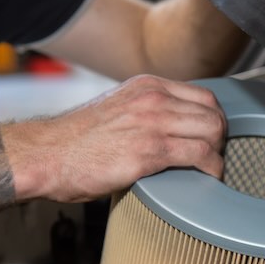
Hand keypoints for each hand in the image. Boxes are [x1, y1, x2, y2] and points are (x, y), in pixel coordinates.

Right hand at [2, 75, 225, 202]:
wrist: (44, 155)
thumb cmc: (76, 141)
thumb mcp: (118, 109)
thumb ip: (147, 111)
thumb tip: (175, 128)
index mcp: (147, 86)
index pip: (204, 96)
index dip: (214, 119)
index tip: (213, 137)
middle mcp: (153, 99)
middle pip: (213, 113)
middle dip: (220, 137)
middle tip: (215, 155)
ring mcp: (153, 123)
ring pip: (213, 131)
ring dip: (218, 153)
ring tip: (211, 168)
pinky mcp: (150, 151)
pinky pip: (200, 155)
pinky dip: (212, 168)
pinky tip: (208, 177)